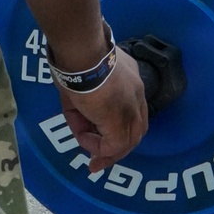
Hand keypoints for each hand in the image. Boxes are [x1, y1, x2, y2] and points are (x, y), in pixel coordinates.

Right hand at [57, 49, 148, 172]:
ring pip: (128, 140)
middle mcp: (137, 93)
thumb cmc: (76, 58)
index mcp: (129, 78)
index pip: (130, 109)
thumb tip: (81, 125)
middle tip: (98, 159)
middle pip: (135, 128)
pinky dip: (97, 147)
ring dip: (108, 152)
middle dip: (116, 146)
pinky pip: (112, 145)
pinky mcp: (120, 120)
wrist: (79, 51)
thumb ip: (84, 104)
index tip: (98, 132)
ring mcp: (131, 107)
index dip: (115, 124)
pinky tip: (82, 139)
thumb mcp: (81, 80)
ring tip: (93, 161)